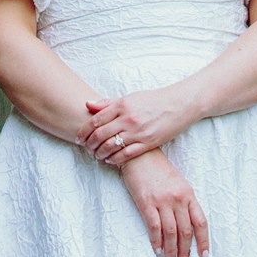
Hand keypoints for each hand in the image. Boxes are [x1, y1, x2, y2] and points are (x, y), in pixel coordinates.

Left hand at [78, 86, 192, 164]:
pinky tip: (110, 160)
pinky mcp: (147, 143)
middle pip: (100, 135)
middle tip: (86, 148)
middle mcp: (128, 118)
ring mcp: (137, 132)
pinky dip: (114, 159)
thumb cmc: (152, 100)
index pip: (95, 120)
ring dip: (100, 154)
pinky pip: (125, 155)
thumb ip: (108, 103)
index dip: (83, 131)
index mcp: (122, 105)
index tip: (79, 138)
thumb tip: (88, 105)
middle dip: (89, 145)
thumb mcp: (129, 97)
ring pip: (110, 147)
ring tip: (97, 155)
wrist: (177, 105)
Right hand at [120, 149, 209, 256]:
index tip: (203, 255)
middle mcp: (178, 198)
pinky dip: (156, 241)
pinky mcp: (147, 202)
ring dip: (171, 250)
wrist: (139, 154)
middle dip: (185, 251)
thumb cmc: (158, 169)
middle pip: (186, 231)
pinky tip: (157, 249)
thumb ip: (184, 201)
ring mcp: (162, 200)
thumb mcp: (178, 182)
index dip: (203, 241)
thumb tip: (188, 226)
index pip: (201, 222)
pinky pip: (154, 227)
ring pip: (171, 232)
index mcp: (188, 193)